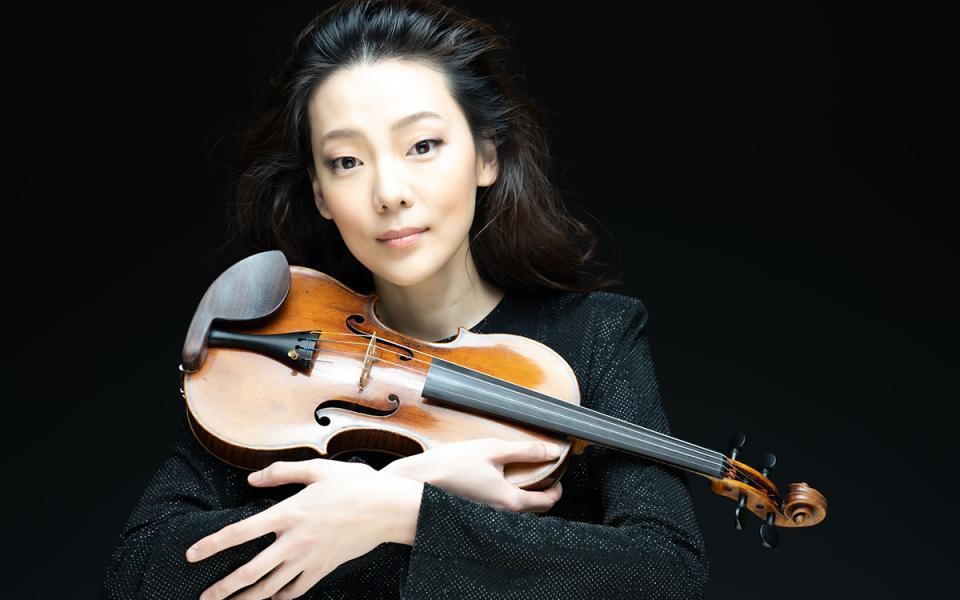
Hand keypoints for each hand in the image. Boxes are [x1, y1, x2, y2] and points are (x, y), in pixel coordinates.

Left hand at [185, 458, 422, 599]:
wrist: (388, 509)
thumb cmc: (355, 484)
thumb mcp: (317, 469)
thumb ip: (281, 472)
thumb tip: (252, 480)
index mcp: (289, 513)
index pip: (240, 533)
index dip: (212, 545)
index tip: (191, 555)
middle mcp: (295, 540)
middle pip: (250, 571)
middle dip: (223, 588)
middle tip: (204, 598)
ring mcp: (310, 558)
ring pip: (271, 587)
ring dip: (247, 599)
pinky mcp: (324, 568)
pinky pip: (296, 590)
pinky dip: (280, 597)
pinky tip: (271, 598)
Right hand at [380, 438, 563, 512]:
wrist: (414, 485)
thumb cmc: (449, 467)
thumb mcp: (491, 449)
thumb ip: (525, 450)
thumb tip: (552, 450)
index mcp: (510, 502)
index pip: (547, 502)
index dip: (557, 487)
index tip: (557, 474)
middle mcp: (501, 518)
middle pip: (532, 509)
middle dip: (540, 492)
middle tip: (537, 472)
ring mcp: (486, 521)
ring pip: (513, 511)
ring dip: (518, 494)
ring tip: (512, 474)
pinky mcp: (473, 518)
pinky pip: (495, 512)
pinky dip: (500, 499)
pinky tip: (488, 482)